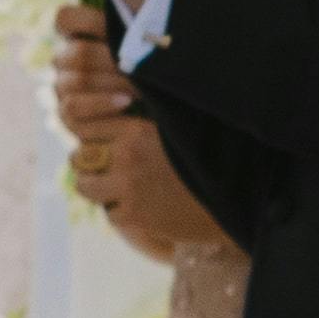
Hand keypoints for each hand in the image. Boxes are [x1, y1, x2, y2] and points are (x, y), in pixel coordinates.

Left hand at [40, 0, 204, 251]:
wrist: (238, 198)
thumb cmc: (208, 157)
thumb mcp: (177, 126)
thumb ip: (146, 114)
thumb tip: (120, 101)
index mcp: (138, 126)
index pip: (83, 123)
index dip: (90, 132)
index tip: (102, 139)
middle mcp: (128, 153)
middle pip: (80, 154)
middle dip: (90, 160)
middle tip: (107, 165)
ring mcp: (128, 186)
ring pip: (84, 184)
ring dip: (97, 185)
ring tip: (118, 186)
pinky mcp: (133, 216)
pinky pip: (109, 211)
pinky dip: (121, 211)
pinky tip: (144, 207)